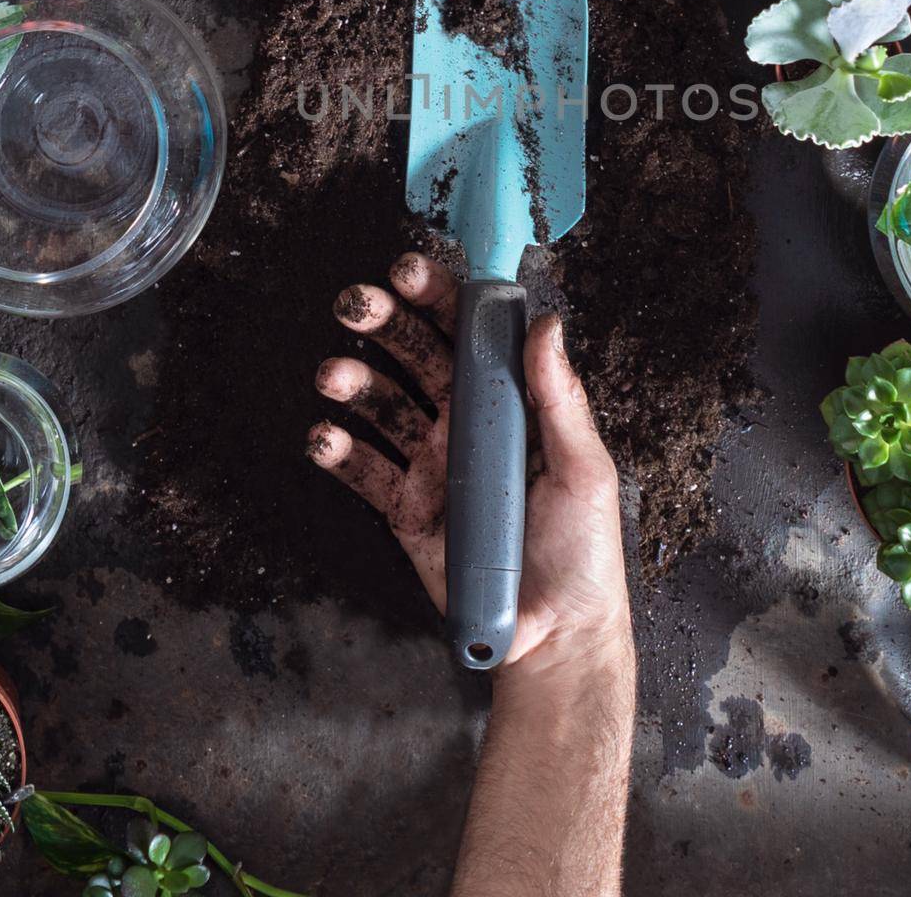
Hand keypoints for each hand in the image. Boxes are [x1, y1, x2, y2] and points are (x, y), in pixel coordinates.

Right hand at [307, 252, 630, 670]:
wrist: (553, 637)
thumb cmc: (583, 553)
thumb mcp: (585, 471)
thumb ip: (560, 400)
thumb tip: (548, 324)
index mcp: (510, 404)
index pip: (471, 335)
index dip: (440, 298)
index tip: (409, 273)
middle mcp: (465, 423)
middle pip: (417, 355)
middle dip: (384, 323)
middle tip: (355, 304)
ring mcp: (430, 464)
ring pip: (382, 405)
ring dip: (354, 382)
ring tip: (333, 376)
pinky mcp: (404, 509)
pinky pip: (363, 470)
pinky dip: (337, 449)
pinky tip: (325, 437)